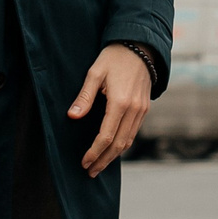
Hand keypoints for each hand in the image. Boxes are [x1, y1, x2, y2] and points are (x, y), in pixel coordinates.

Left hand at [69, 44, 152, 177]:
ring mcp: (142, 110)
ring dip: (114, 156)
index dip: (94, 152)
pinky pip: (134, 132)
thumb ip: (84, 96)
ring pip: (128, 141)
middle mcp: (134, 109)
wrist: (140, 46)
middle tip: (90, 172)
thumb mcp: (95, 72)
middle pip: (119, 144)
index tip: (84, 162)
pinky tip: (113, 149)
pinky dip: (123, 144)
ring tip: (100, 165)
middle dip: (104, 160)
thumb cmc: (114, 57)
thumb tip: (73, 116)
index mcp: (120, 102)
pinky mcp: (145, 108)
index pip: (106, 136)